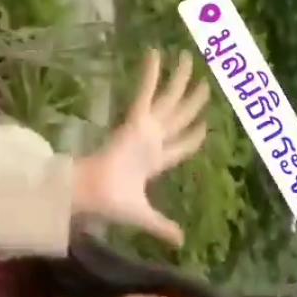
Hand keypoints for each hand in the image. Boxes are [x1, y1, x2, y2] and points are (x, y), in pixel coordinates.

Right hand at [73, 50, 208, 247]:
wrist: (91, 194)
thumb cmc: (112, 203)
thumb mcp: (144, 217)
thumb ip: (162, 226)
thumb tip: (181, 243)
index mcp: (154, 162)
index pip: (179, 147)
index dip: (193, 138)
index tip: (205, 126)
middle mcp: (152, 141)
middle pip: (178, 117)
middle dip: (192, 102)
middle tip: (205, 84)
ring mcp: (144, 129)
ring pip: (168, 101)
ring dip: (179, 81)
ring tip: (190, 58)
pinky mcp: (134, 122)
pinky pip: (145, 93)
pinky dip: (150, 75)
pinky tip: (156, 54)